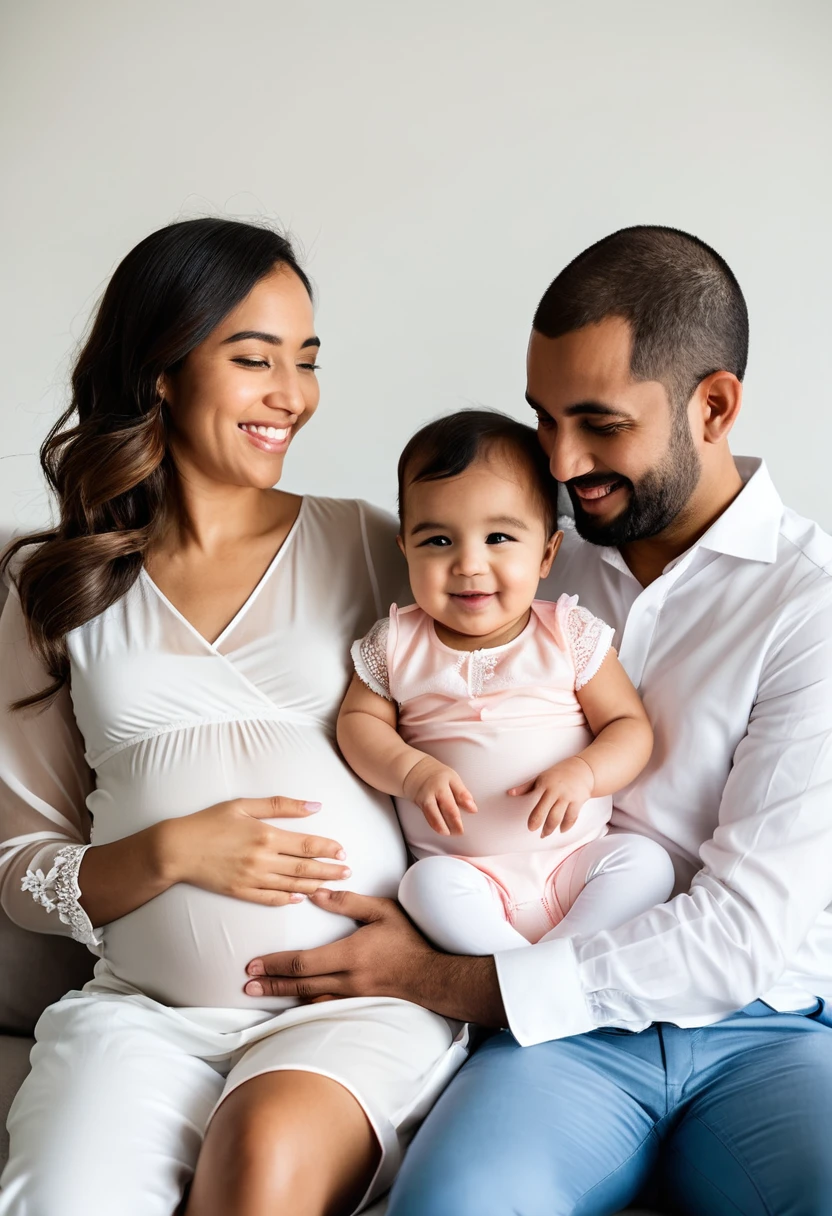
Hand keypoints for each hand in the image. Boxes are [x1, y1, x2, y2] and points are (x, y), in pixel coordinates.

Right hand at [161, 796, 349, 904]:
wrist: (176, 849)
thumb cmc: (208, 822)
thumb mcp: (243, 805)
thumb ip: (280, 805)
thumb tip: (314, 806)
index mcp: (265, 835)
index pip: (306, 844)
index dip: (328, 849)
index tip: (343, 852)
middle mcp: (262, 860)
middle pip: (304, 867)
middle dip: (329, 871)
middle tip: (347, 872)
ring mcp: (252, 879)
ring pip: (291, 885)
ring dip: (315, 886)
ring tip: (332, 886)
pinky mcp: (241, 892)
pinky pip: (270, 898)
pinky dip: (287, 899)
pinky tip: (300, 897)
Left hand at [243, 887, 505, 1024]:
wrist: (431, 975)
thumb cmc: (408, 938)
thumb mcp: (382, 910)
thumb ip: (349, 902)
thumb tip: (316, 893)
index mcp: (348, 954)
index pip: (303, 961)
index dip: (275, 964)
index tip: (253, 965)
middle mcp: (346, 978)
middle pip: (299, 983)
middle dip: (270, 983)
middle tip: (246, 986)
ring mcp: (352, 994)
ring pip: (309, 997)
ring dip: (283, 994)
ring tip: (261, 993)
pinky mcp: (357, 1001)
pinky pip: (325, 1004)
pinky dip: (305, 1003)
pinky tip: (294, 1003)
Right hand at [402, 755, 477, 835]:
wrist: (415, 772)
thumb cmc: (438, 777)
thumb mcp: (452, 779)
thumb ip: (462, 793)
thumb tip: (473, 809)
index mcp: (448, 779)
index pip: (459, 792)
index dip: (466, 802)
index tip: (474, 811)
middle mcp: (436, 788)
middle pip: (447, 806)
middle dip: (455, 821)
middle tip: (461, 831)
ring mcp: (426, 797)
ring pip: (434, 814)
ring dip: (442, 826)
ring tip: (449, 833)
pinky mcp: (420, 804)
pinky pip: (428, 817)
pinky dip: (435, 825)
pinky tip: (441, 830)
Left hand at [509, 756, 594, 836]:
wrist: (582, 769)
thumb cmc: (558, 774)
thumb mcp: (541, 777)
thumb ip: (526, 787)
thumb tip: (510, 792)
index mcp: (546, 785)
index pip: (538, 804)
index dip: (535, 818)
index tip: (530, 827)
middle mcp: (558, 792)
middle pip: (551, 814)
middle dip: (545, 828)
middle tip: (539, 835)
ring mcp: (569, 797)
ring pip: (561, 818)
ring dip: (553, 828)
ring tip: (545, 833)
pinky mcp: (579, 801)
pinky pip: (572, 817)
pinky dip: (566, 826)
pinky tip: (561, 829)